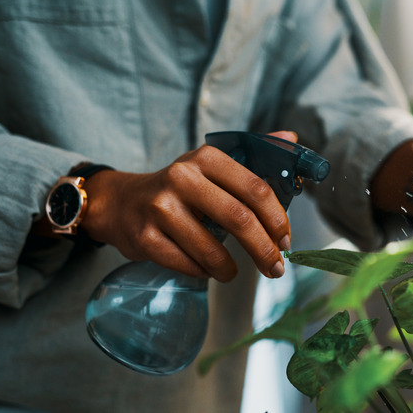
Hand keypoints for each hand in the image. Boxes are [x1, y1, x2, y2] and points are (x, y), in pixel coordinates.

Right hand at [80, 131, 297, 280]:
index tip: (286, 241)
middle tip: (276, 268)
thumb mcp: (212, 165)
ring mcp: (160, 208)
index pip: (256, 189)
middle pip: (239, 219)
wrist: (120, 203)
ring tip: (233, 273)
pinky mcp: (145, 237)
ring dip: (230, 268)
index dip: (277, 219)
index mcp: (206, 158)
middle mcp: (182, 178)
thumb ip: (254, 156)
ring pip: (212, 249)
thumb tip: (292, 139)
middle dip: (264, 249)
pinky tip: (205, 269)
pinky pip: (187, 264)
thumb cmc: (180, 188)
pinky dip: (203, 272)